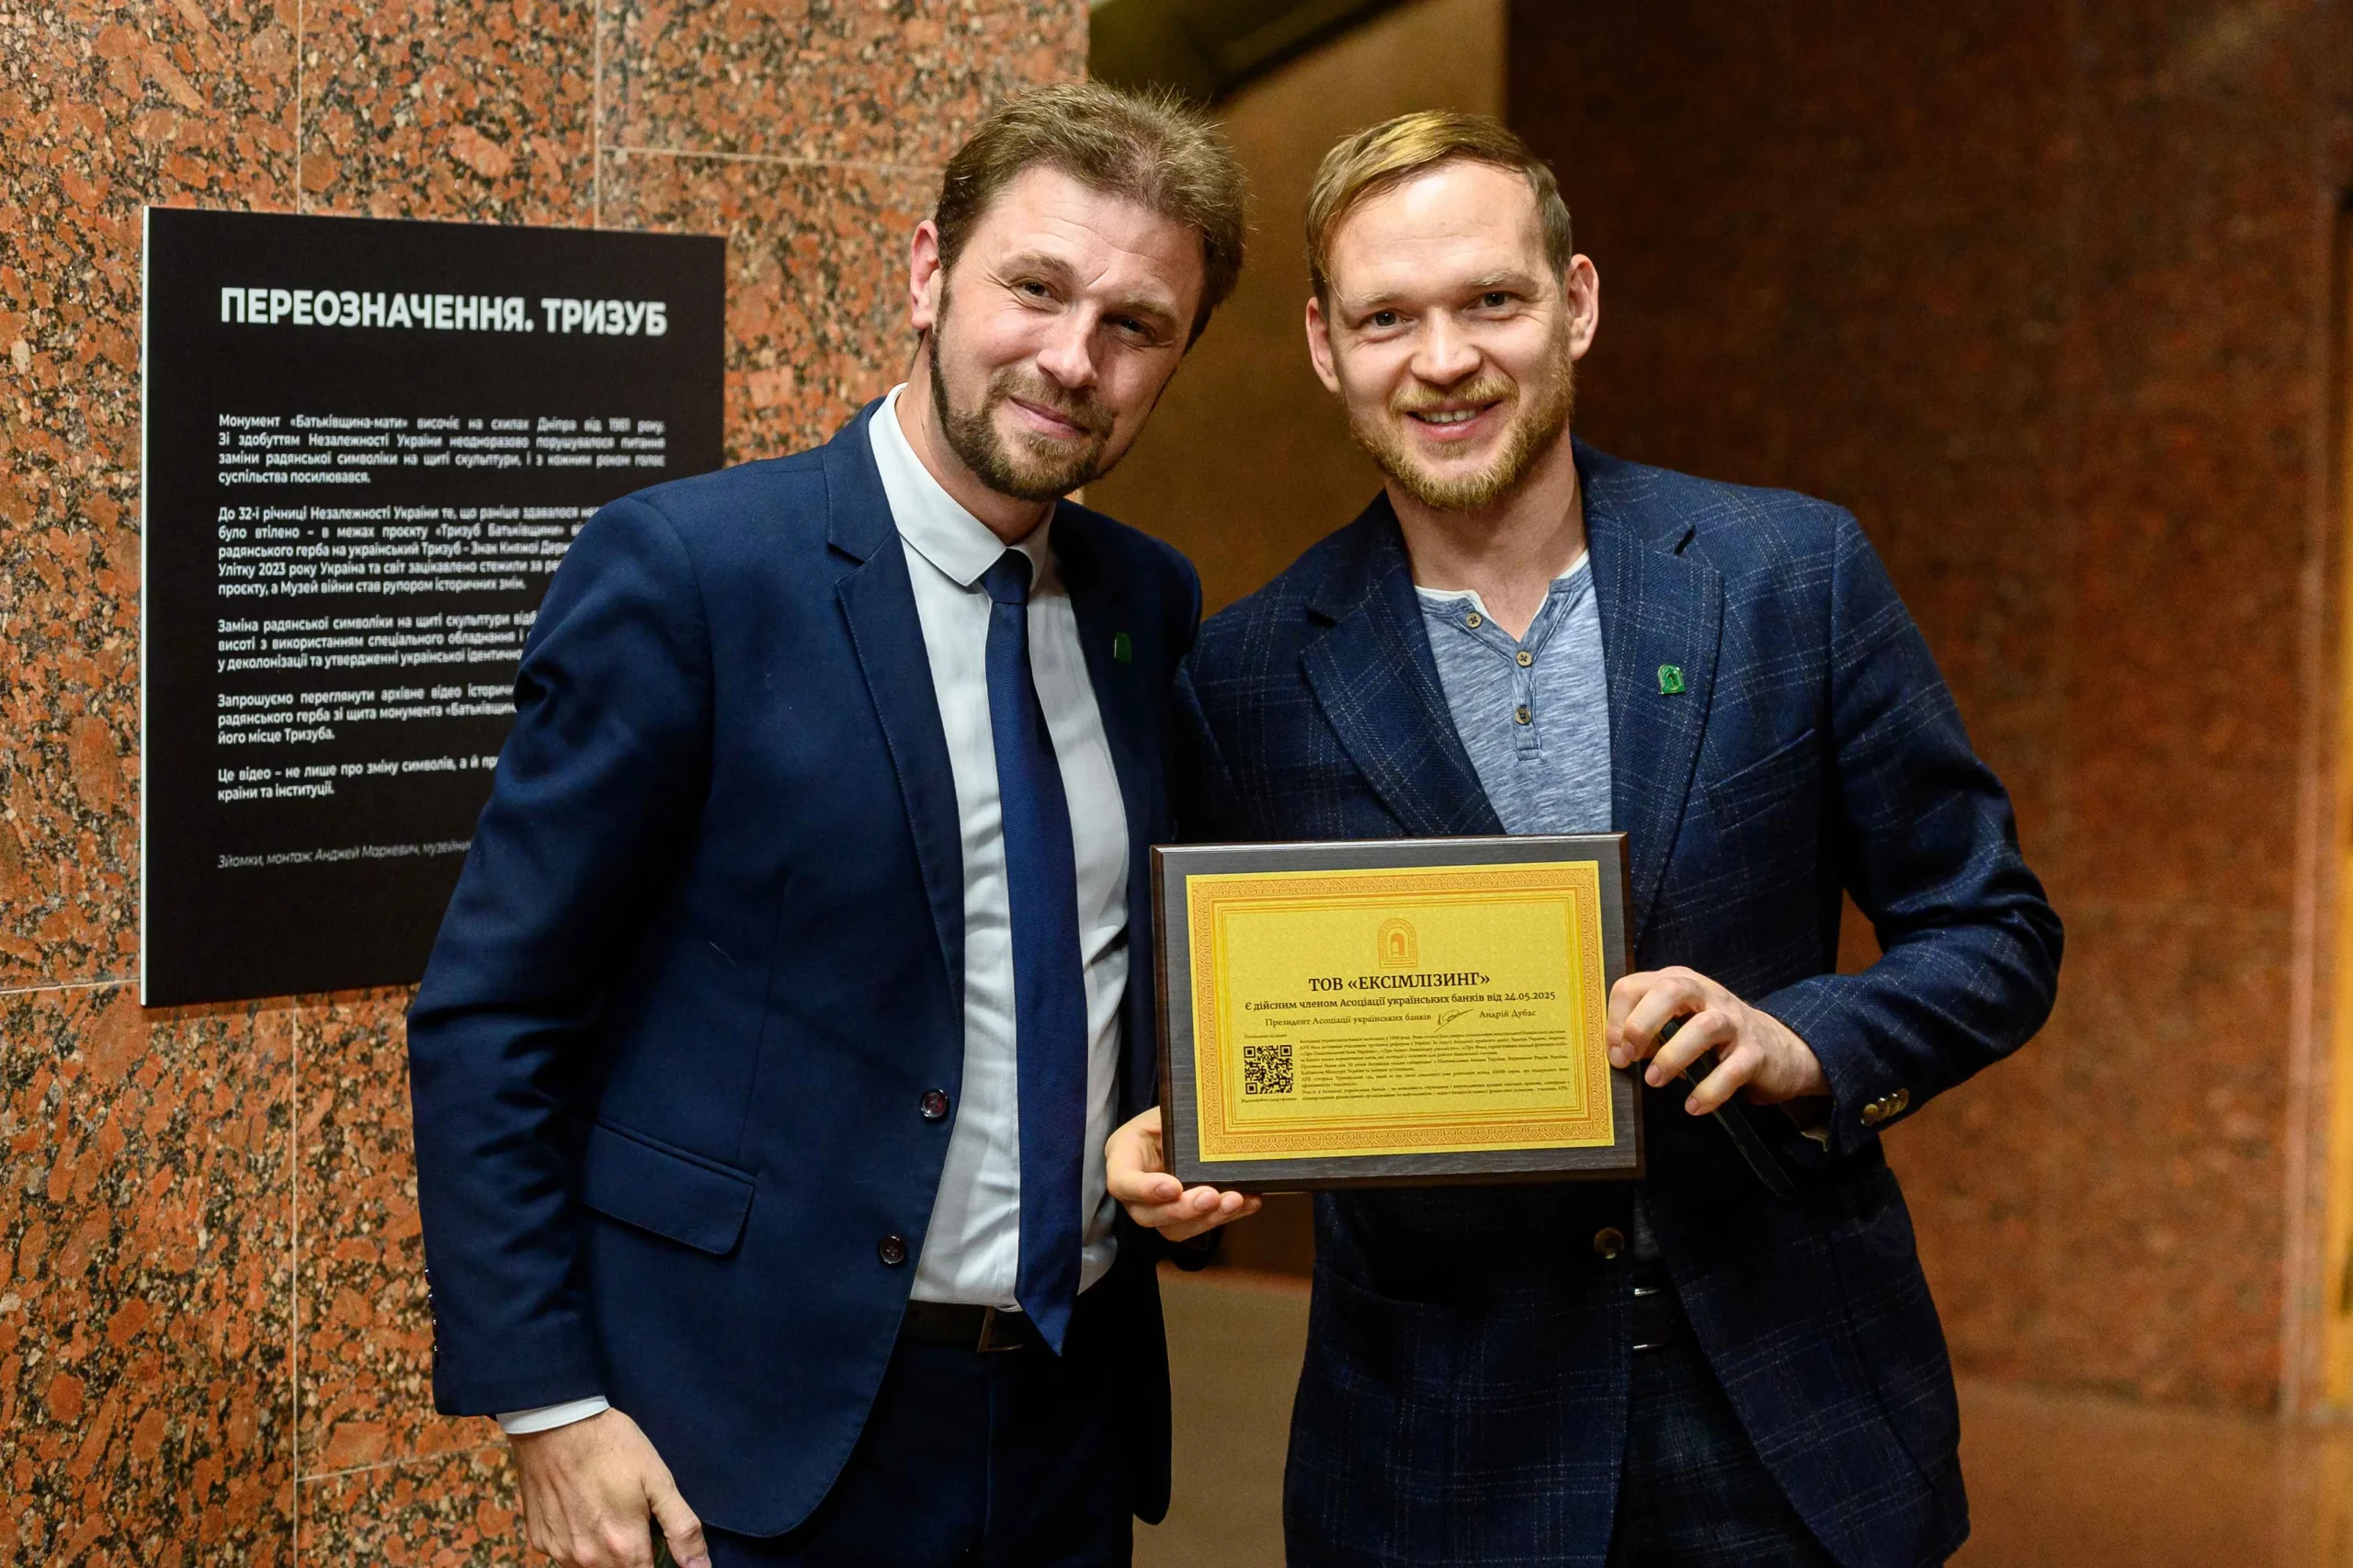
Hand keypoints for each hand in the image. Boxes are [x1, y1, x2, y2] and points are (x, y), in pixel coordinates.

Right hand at [511, 1408, 709, 1567]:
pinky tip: (582, 1511)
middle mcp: (589, 1559)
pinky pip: (567, 1555)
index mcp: (624, 1547)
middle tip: (635, 1520)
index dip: (659, 1564)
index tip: (657, 1542)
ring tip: (609, 1513)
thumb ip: (681, 1528)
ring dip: (606, 1553)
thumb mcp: (657, 1479)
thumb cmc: (612, 1446)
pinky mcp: (540, 1541)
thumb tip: (701, 1567)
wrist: (554, 1423)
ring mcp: (561, 1552)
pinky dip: (580, 1542)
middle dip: (634, 1557)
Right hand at [1106, 1105, 1262, 1242]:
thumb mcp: (1167, 1109)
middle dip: (1183, 1210)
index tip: (1174, 1187)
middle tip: (1212, 1197)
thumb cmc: (1170, 1114)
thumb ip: (1178, 1120)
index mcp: (1123, 1157)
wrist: (1182, 1124)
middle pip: (1147, 1215)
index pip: (1121, 1182)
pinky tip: (1248, 1201)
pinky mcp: (1183, 1215)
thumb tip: (1211, 1119)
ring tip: (1235, 1200)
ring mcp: (1158, 1207)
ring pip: (1174, 1229)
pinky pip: (1200, 1225)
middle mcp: (1135, 1191)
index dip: (1145, 1189)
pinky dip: (1226, 1215)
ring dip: (1208, 1218)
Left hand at [1607, 966, 1827, 1115]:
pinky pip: (1733, 1069)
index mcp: (1679, 983)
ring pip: (1705, 1026)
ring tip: (1654, 1081)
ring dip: (1673, 1055)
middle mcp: (1707, 995)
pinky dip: (1710, 1089)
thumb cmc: (1715, 1038)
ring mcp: (1734, 1022)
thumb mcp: (1678, 1023)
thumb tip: (1618, 1053)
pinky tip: (1694, 1105)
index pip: (1635, 985)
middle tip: (1629, 1057)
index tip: (1616, 1052)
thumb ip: (1646, 1032)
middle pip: (1671, 990)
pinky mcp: (1756, 1052)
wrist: (1779, 1050)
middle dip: (1643, 1023)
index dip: (1617, 1018)